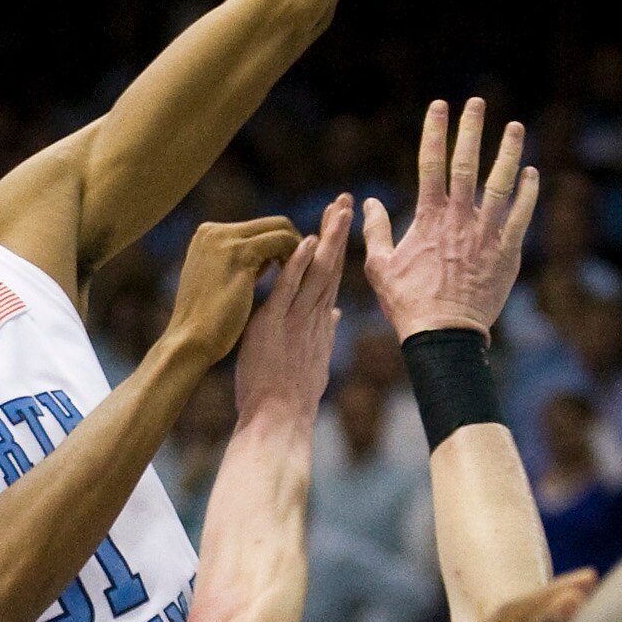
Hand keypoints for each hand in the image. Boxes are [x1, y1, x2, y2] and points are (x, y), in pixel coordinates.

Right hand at [162, 217, 304, 368]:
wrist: (190, 342)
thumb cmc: (208, 322)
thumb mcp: (223, 282)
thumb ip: (243, 264)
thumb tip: (272, 258)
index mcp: (209, 235)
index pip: (260, 229)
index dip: (283, 245)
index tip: (299, 264)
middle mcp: (214, 231)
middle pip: (273, 224)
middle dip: (296, 242)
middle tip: (315, 266)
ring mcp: (225, 239)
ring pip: (281, 229)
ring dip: (301, 248)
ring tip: (314, 272)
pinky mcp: (239, 253)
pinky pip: (282, 242)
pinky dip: (298, 255)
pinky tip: (306, 275)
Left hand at [233, 195, 350, 422]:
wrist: (279, 421)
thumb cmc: (291, 398)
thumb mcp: (314, 360)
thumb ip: (325, 333)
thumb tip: (336, 314)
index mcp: (320, 324)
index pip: (332, 278)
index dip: (338, 249)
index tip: (342, 222)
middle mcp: (314, 318)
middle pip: (331, 267)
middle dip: (339, 233)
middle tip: (345, 201)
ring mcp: (298, 320)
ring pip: (317, 273)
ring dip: (328, 240)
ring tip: (338, 210)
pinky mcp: (276, 325)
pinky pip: (289, 290)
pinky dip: (298, 264)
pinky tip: (306, 241)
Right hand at [364, 96, 537, 340]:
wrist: (444, 335)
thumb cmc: (408, 303)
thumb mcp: (380, 267)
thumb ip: (376, 231)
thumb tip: (370, 202)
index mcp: (428, 218)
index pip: (430, 164)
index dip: (434, 132)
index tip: (438, 106)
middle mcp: (459, 219)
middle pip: (466, 164)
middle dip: (471, 129)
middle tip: (478, 102)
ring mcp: (486, 233)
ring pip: (501, 183)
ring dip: (508, 152)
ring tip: (515, 126)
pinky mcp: (507, 252)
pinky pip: (522, 216)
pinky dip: (529, 193)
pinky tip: (533, 172)